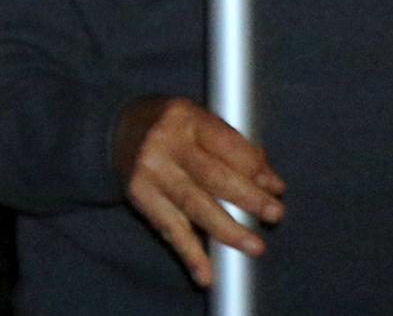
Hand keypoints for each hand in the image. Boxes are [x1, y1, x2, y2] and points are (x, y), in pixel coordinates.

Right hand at [115, 94, 281, 285]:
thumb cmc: (172, 129)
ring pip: (194, 205)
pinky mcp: (140, 196)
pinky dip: (190, 254)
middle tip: (275, 214)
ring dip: (228, 230)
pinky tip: (206, 274)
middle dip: (249, 198)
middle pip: (214, 175)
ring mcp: (151, 171)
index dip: (256, 169)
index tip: (276, 188)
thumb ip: (236, 149)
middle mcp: (165, 143)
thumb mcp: (201, 123)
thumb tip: (271, 184)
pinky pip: (169, 228)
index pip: (228, 144)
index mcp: (186, 117)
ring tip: (254, 246)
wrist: (116, 129)